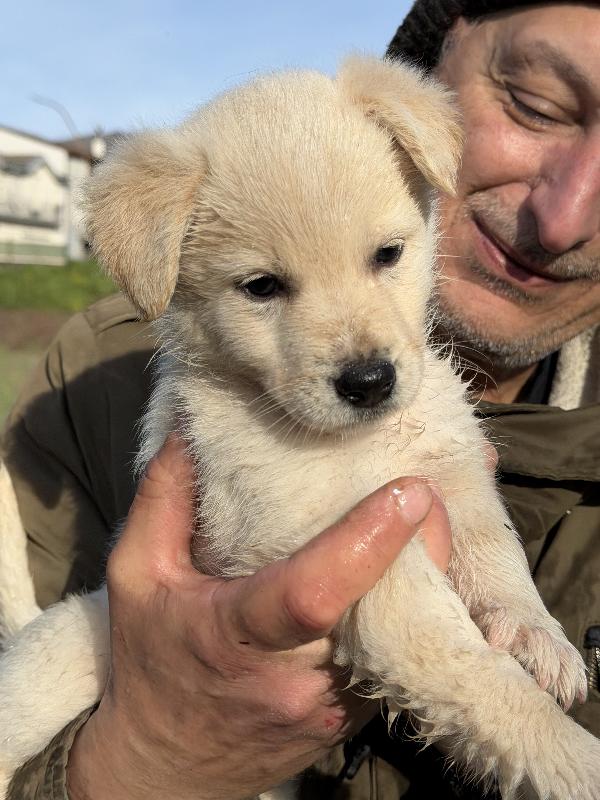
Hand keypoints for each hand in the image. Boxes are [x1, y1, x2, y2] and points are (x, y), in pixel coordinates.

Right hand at [67, 436, 450, 799]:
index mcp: (236, 634)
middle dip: (421, 547)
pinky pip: (399, 657)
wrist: (168, 766)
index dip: (367, 542)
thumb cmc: (151, 661)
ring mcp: (332, 706)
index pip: (312, 593)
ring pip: (404, 636)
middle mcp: (296, 678)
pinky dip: (416, 608)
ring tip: (435, 515)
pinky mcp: (353, 718)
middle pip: (380, 609)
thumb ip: (162, 499)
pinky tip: (417, 566)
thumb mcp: (137, 576)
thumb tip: (190, 428)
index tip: (411, 492)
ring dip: (428, 575)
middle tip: (432, 488)